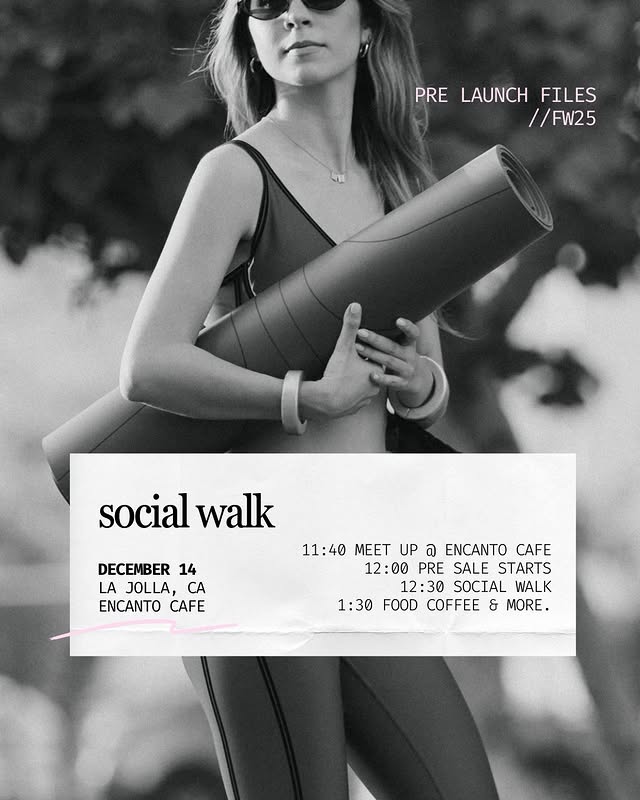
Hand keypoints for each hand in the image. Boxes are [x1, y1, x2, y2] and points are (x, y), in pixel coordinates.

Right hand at [299, 303, 384, 418]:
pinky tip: (343, 389)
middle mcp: (375, 387)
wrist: (326, 402)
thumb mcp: (344, 347)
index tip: (360, 348)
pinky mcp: (355, 408)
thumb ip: (350, 326)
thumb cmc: (337, 375)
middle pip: (371, 372)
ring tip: (347, 374)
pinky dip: (350, 393)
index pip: (377, 357)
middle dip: (362, 366)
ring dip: (357, 381)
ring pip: (364, 386)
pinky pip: (355, 399)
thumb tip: (355, 305)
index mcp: (377, 371)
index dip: (367, 352)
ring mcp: (366, 399)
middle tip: (352, 361)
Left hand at [355, 317, 433, 405]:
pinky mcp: (402, 383)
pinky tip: (370, 374)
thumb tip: (379, 307)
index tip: (398, 320)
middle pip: (393, 347)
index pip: (413, 334)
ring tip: (357, 348)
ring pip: (389, 361)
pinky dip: (382, 378)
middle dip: (376, 339)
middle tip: (360, 332)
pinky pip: (392, 381)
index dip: (407, 327)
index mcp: (410, 344)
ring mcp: (407, 370)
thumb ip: (393, 331)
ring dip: (373, 354)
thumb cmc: (402, 355)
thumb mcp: (402, 343)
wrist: (416, 380)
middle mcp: (410, 356)